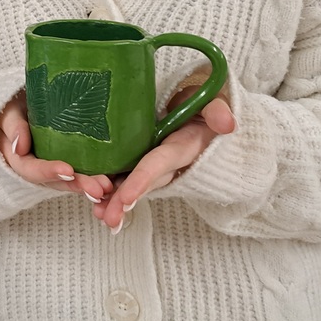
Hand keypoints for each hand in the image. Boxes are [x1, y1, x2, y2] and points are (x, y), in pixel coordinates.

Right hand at [0, 91, 111, 202]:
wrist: (21, 103)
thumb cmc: (12, 107)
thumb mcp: (7, 113)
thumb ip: (12, 126)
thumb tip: (20, 146)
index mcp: (20, 159)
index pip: (32, 169)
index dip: (49, 171)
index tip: (68, 170)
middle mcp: (39, 168)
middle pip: (57, 181)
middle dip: (78, 185)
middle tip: (98, 188)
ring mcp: (55, 166)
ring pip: (72, 180)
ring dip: (90, 185)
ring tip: (110, 186)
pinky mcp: (70, 160)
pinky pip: (83, 171)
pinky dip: (97, 176)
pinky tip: (115, 179)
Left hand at [93, 92, 235, 231]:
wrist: (201, 113)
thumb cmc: (203, 106)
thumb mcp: (214, 103)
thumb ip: (218, 110)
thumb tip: (226, 123)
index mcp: (183, 146)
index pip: (160, 163)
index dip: (143, 179)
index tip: (125, 198)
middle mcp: (167, 160)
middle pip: (144, 182)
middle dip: (124, 200)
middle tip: (106, 218)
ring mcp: (154, 162)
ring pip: (132, 183)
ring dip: (114, 201)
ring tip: (97, 215)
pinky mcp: (141, 159)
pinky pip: (125, 176)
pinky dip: (110, 190)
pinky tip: (94, 201)